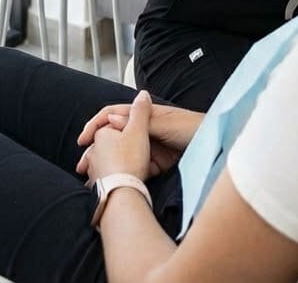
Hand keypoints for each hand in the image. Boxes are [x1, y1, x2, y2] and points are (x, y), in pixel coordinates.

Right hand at [77, 100, 202, 177]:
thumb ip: (140, 122)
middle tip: (82, 167)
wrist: (215, 144)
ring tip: (93, 180)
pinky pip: (137, 167)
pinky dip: (125, 174)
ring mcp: (150, 145)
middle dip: (96, 150)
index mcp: (144, 114)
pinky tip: (114, 184)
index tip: (83, 140)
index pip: (112, 115)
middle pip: (114, 136)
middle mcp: (144, 127)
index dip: (95, 125)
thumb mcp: (165, 124)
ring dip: (108, 164)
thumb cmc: (193, 128)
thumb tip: (111, 118)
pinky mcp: (157, 162)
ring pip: (122, 153)